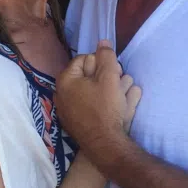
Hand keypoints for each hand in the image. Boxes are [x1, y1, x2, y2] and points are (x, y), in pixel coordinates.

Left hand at [55, 41, 141, 159]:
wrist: (106, 146)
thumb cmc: (106, 108)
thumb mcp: (109, 77)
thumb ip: (106, 56)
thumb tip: (103, 41)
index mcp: (65, 80)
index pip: (84, 59)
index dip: (102, 62)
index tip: (114, 70)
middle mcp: (62, 95)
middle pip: (88, 75)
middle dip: (107, 76)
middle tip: (121, 81)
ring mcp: (68, 111)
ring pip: (92, 91)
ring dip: (110, 89)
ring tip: (125, 92)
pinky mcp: (77, 124)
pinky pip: (92, 106)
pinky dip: (104, 104)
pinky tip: (121, 106)